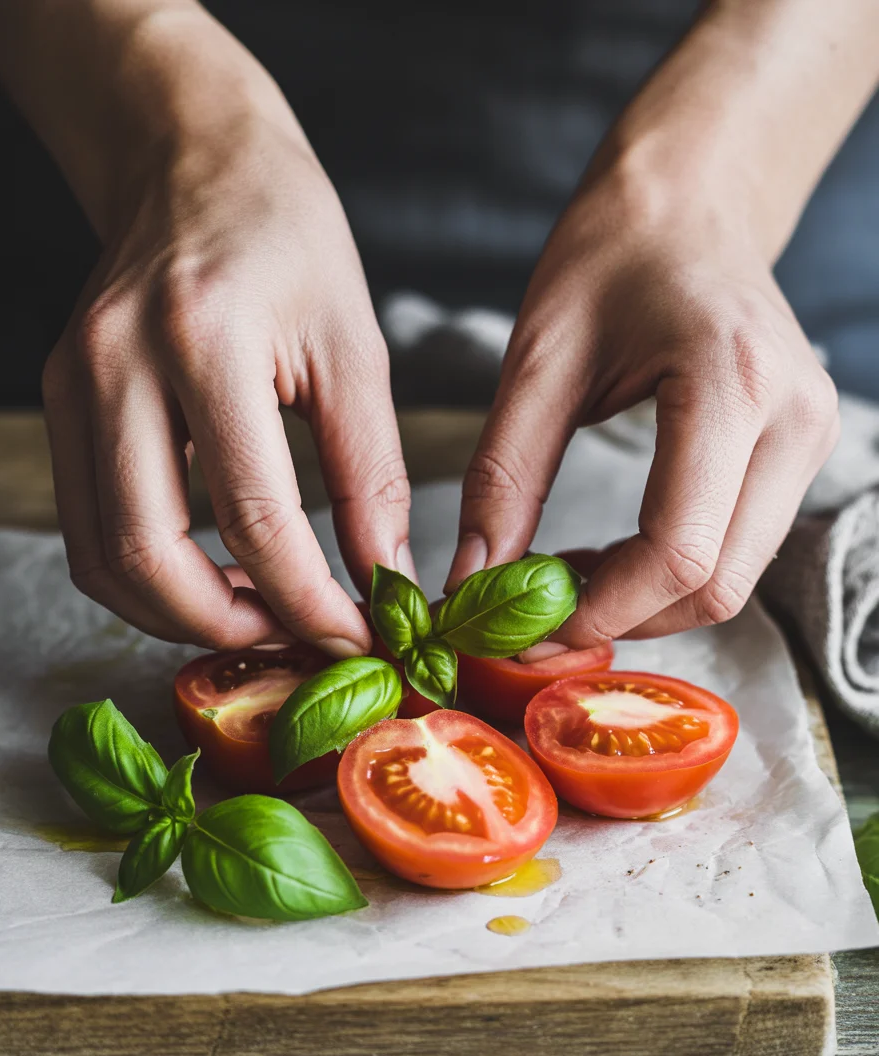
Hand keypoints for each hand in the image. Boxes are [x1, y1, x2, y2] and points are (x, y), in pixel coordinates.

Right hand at [42, 108, 411, 654]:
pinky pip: (88, 524)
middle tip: (297, 637)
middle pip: (148, 558)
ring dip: (178, 612)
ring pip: (102, 557)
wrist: (191, 160)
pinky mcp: (60, 399)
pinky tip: (210, 570)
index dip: (311, 603)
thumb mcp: (355, 347)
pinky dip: (147, 572)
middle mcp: (117, 366)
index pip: (256, 521)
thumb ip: (370, 473)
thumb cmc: (287, 236)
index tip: (358, 638)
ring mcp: (72, 384)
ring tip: (258, 610)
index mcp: (206, 341)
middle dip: (227, 626)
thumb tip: (386, 580)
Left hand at [448, 165, 838, 644]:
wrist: (689, 199)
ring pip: (734, 578)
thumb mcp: (539, 358)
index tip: (528, 626)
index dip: (600, 608)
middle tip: (538, 614)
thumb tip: (473, 582)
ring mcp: (811, 436)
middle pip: (718, 585)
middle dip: (623, 616)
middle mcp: (794, 418)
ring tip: (565, 577)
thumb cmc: (611, 253)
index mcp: (732, 383)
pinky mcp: (800, 448)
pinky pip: (739, 546)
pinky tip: (610, 553)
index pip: (680, 551)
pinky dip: (671, 571)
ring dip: (646, 600)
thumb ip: (505, 476)